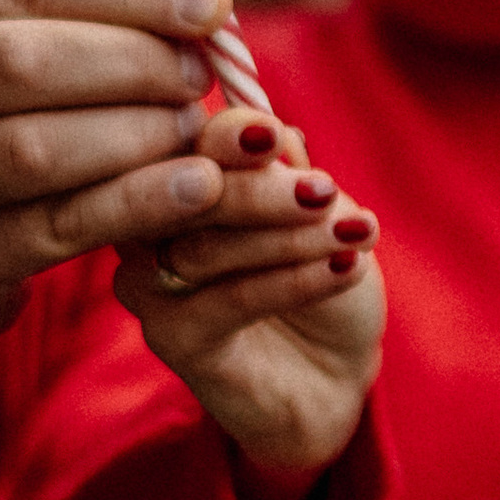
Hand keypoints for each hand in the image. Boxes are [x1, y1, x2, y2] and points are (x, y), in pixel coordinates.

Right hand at [0, 0, 256, 371]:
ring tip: (193, 131)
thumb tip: (205, 7)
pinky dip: (136, 204)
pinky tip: (196, 189)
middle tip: (198, 78)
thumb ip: (80, 33)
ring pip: (36, 149)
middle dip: (132, 62)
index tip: (211, 3)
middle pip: (26, 63)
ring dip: (135, 134)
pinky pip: (55, 226)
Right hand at [111, 107, 383, 480]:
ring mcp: (148, 282)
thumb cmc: (321, 271)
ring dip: (287, 239)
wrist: (336, 367)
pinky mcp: (169, 338)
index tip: (273, 137)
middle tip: (324, 193)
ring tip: (354, 234)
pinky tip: (343, 269)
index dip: (227, 137)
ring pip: (202, 250)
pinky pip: (225, 302)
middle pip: (183, 193)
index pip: (183, 142)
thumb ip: (287, 173)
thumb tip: (274, 132)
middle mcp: (145, 221)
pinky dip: (290, 282)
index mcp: (175, 172)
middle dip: (258, 190)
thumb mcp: (319, 210)